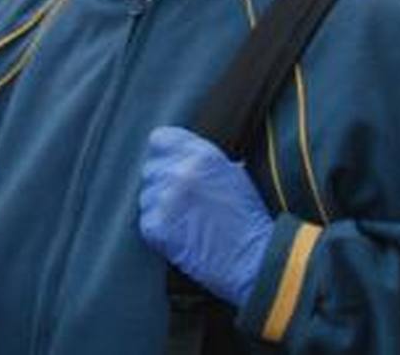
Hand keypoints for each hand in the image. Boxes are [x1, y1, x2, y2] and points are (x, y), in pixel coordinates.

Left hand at [139, 126, 274, 307]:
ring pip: (146, 194)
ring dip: (159, 205)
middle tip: (182, 200)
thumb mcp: (231, 174)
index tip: (169, 164)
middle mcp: (180, 173)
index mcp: (201, 156)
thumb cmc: (247, 219)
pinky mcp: (155, 226)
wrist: (254, 261)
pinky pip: (145, 219)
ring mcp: (165, 200)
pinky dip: (158, 227)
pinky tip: (179, 234)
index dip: (164, 153)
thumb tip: (174, 151)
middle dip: (162, 181)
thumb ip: (199, 158)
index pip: (160, 138)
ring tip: (184, 220)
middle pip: (150, 167)